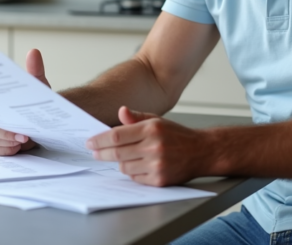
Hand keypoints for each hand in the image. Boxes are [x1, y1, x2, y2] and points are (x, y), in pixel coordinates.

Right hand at [0, 49, 50, 155]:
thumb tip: (34, 52)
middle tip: (23, 133)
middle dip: (4, 131)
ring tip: (24, 138)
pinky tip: (18, 147)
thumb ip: (35, 70)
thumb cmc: (35, 100)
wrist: (43, 118)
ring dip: (8, 141)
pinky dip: (7, 150)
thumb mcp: (38, 85)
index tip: (4, 116)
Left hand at [86, 106, 206, 186]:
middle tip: (95, 153)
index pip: (117, 135)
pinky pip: (135, 178)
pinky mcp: (160, 180)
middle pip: (117, 153)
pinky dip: (132, 172)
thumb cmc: (177, 135)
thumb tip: (120, 111)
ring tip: (122, 157)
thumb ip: (136, 117)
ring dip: (119, 162)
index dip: (100, 140)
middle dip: (102, 153)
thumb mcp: (157, 121)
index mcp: (151, 129)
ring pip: (124, 167)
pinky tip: (137, 165)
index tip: (90, 142)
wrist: (201, 151)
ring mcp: (157, 165)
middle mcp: (154, 147)